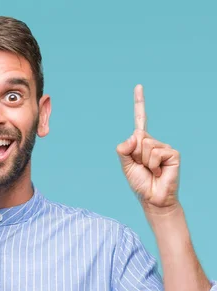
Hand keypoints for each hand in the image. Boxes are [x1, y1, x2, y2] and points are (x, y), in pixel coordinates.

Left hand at [116, 85, 180, 211]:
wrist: (153, 198)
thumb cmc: (140, 183)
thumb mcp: (125, 166)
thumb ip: (124, 150)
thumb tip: (134, 135)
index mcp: (140, 143)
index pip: (140, 120)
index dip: (139, 103)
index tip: (138, 86)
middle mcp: (152, 142)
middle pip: (137, 137)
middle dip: (135, 155)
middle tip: (142, 168)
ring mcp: (164, 147)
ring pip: (145, 145)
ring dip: (144, 161)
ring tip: (150, 171)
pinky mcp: (173, 153)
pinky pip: (155, 152)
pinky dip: (153, 164)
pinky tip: (158, 172)